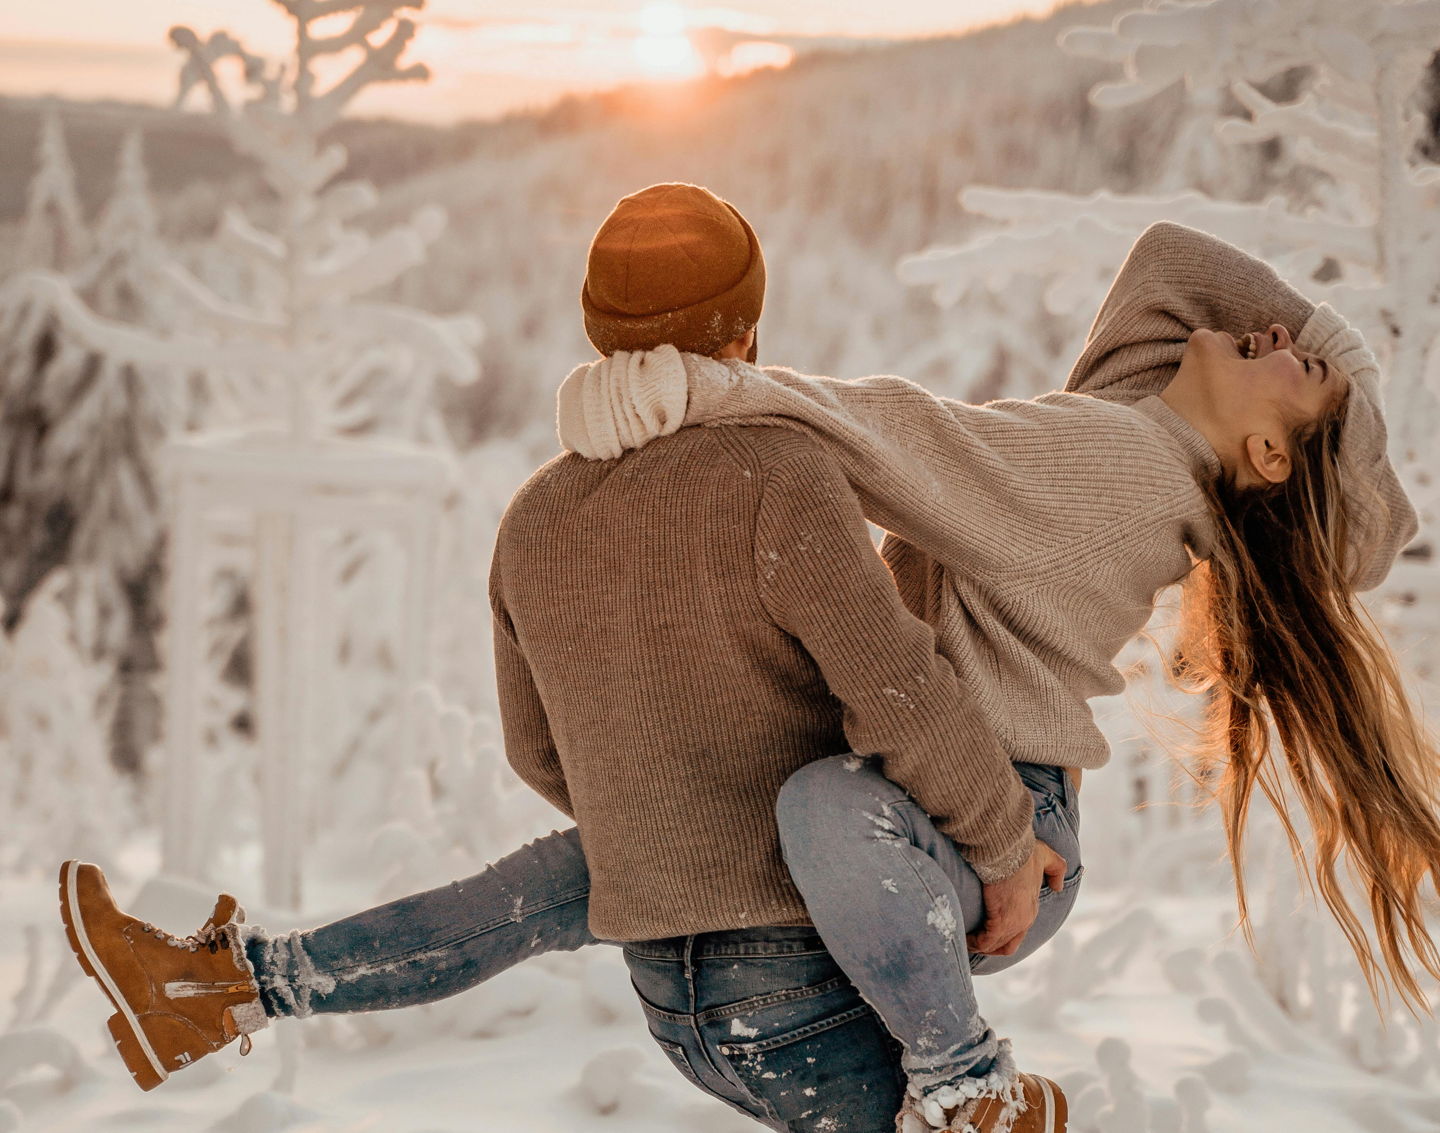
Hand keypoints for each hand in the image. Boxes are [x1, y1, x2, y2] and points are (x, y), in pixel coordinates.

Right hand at [966, 839, 1066, 956]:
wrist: (1009, 849)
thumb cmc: (1023, 850)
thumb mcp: (1046, 857)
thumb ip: (1056, 869)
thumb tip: (1058, 886)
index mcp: (1032, 908)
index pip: (1017, 932)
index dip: (1000, 934)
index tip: (983, 929)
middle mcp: (1025, 920)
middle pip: (1007, 945)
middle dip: (989, 945)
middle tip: (972, 939)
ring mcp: (1014, 923)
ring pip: (995, 946)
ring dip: (978, 945)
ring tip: (964, 939)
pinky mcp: (1000, 922)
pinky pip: (985, 942)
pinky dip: (973, 942)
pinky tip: (962, 937)